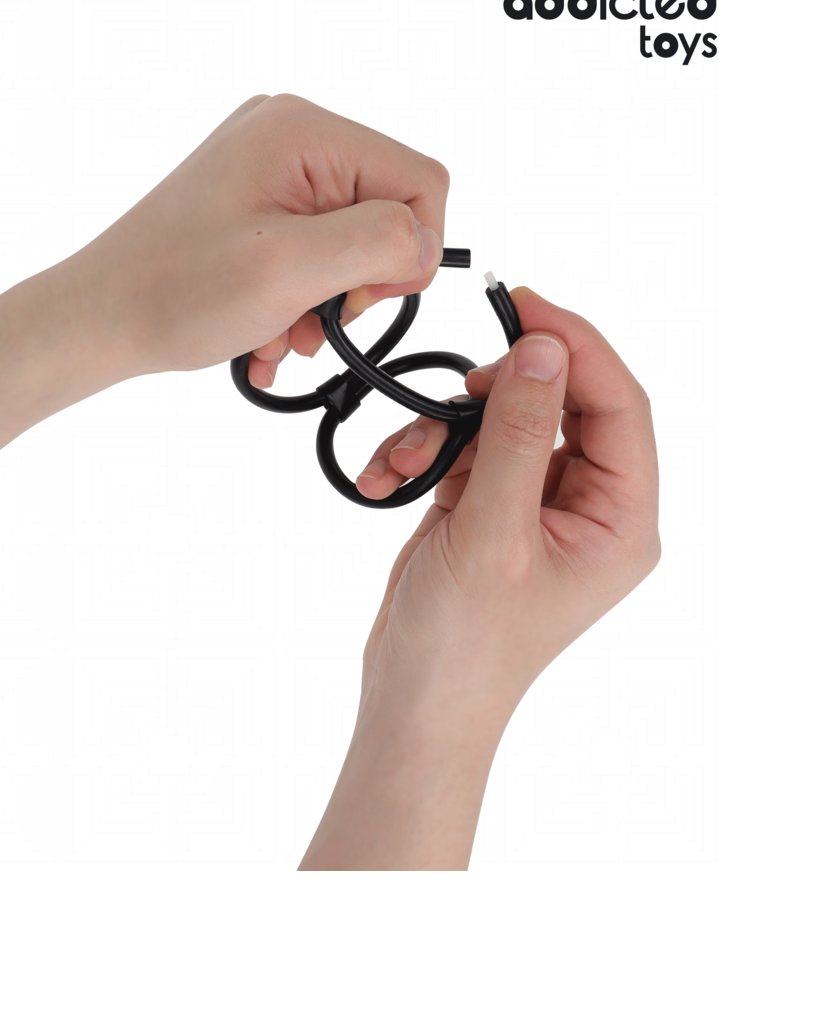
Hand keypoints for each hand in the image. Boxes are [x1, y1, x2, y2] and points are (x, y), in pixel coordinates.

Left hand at [0, 93, 447, 590]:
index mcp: (303, 128)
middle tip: (318, 320)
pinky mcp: (255, 200)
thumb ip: (379, 242)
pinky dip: (301, 296)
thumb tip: (423, 241)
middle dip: (360, 279)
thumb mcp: (293, 269)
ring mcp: (269, 166)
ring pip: (352, 237)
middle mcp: (289, 132)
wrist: (97, 319)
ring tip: (284, 332)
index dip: (409, 251)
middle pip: (387, 208)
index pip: (420, 180)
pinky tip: (268, 330)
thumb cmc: (174, 292)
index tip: (363, 301)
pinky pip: (314, 247)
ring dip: (329, 299)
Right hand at [299, 287, 659, 868]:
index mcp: (620, 520)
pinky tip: (389, 479)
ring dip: (447, 427)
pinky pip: (467, 447)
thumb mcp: (494, 532)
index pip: (620, 407)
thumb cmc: (465, 646)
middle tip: (462, 382)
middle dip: (503, 390)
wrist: (414, 703)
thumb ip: (521, 435)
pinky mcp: (492, 506)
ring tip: (406, 461)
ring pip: (507, 420)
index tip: (526, 307)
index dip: (579, 347)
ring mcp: (538, 505)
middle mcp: (590, 508)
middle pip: (566, 404)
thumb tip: (545, 350)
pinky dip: (425, 452)